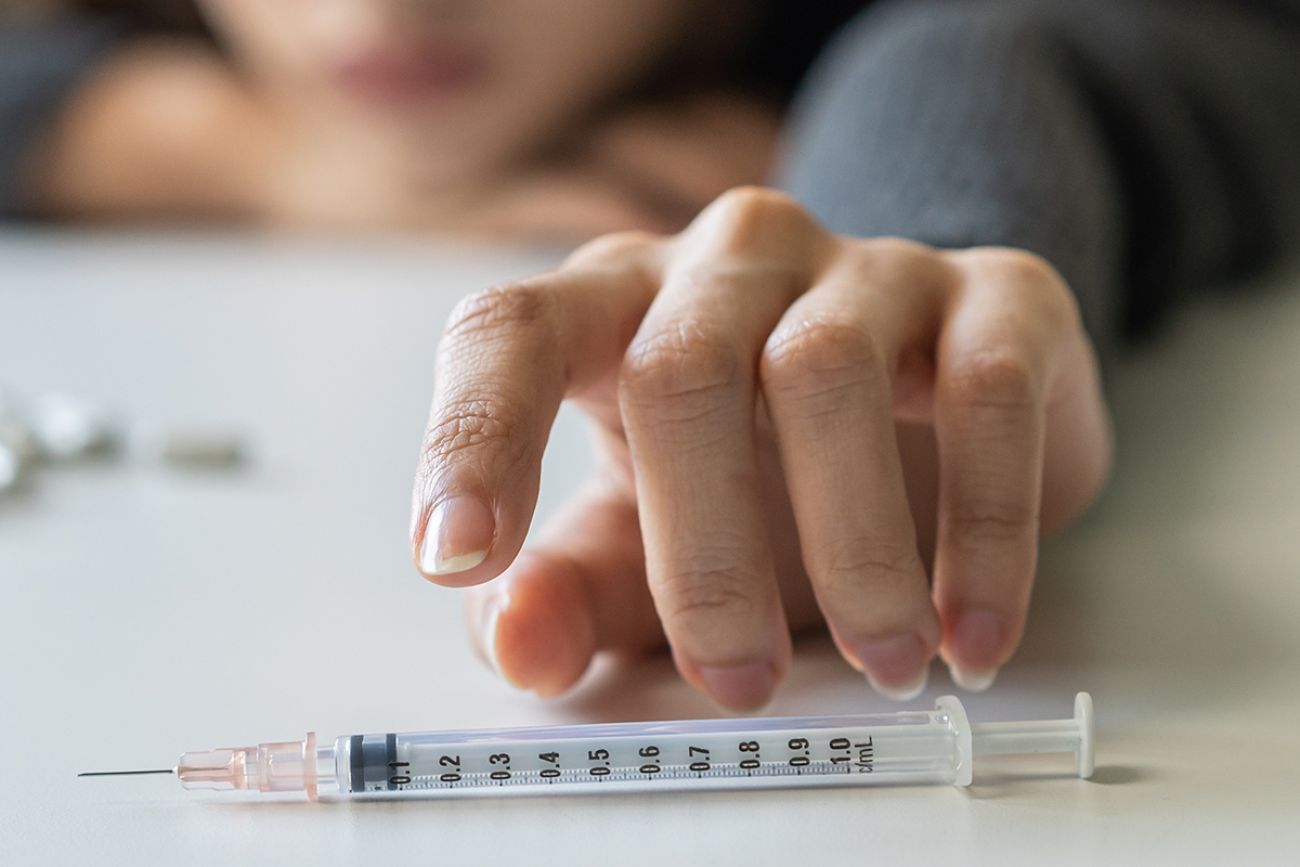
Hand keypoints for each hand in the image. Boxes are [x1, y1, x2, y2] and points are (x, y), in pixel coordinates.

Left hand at [411, 187, 1111, 709]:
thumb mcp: (643, 540)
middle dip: (701, 551)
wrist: (933, 404)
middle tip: (732, 679)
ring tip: (880, 662)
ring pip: (826, 370)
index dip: (473, 436)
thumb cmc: (760, 469)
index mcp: (613, 307)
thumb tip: (519, 643)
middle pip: (680, 370)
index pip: (509, 333)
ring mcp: (862, 267)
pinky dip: (982, 525)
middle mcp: (726, 263)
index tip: (455, 560)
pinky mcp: (993, 294)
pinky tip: (970, 628)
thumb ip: (565, 590)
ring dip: (851, 545)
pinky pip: (985, 387)